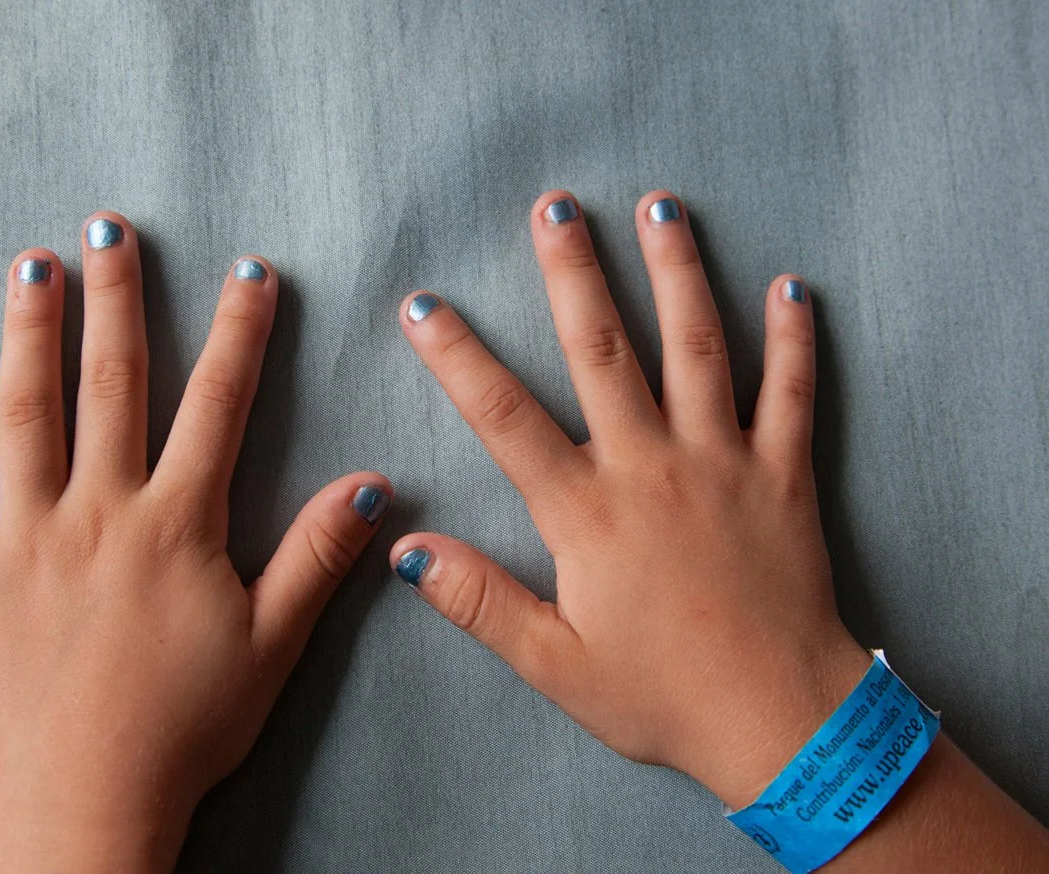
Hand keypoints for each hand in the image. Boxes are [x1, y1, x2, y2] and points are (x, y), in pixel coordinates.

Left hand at [0, 213, 390, 871]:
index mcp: (176, 524)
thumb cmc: (185, 726)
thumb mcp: (271, 644)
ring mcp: (26, 537)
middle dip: (117, 302)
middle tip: (111, 230)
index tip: (248, 273)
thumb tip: (373, 485)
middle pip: (112, 386)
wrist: (87, 798)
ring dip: (29, 335)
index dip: (238, 334)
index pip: (215, 406)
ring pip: (26, 415)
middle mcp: (99, 511)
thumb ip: (316, 557)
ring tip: (30, 267)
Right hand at [390, 190, 869, 808]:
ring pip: (698, 347)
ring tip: (660, 205)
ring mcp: (723, 462)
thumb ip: (479, 601)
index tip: (424, 305)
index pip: (505, 417)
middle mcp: (650, 466)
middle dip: (573, 272)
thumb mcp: (554, 664)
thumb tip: (405, 550)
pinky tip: (791, 285)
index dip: (458, 357)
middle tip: (554, 205)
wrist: (780, 723)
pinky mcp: (783, 474)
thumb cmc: (661, 697)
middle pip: (604, 350)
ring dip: (676, 271)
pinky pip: (791, 392)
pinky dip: (794, 337)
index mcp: (587, 512)